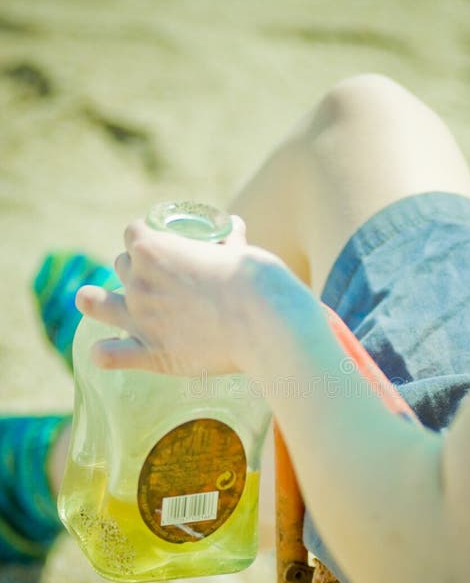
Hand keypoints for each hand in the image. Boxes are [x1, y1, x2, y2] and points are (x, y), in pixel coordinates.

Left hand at [75, 215, 275, 375]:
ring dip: (95, 301)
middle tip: (154, 279)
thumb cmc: (256, 281)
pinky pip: (109, 356)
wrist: (263, 323)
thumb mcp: (241, 251)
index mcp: (155, 249)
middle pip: (121, 266)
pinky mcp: (152, 354)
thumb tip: (234, 226)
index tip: (157, 244)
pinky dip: (104, 353)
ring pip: (97, 303)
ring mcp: (141, 319)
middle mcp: (140, 281)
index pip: (133, 232)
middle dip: (133, 269)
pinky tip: (105, 351)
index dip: (144, 237)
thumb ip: (231, 239)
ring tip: (92, 301)